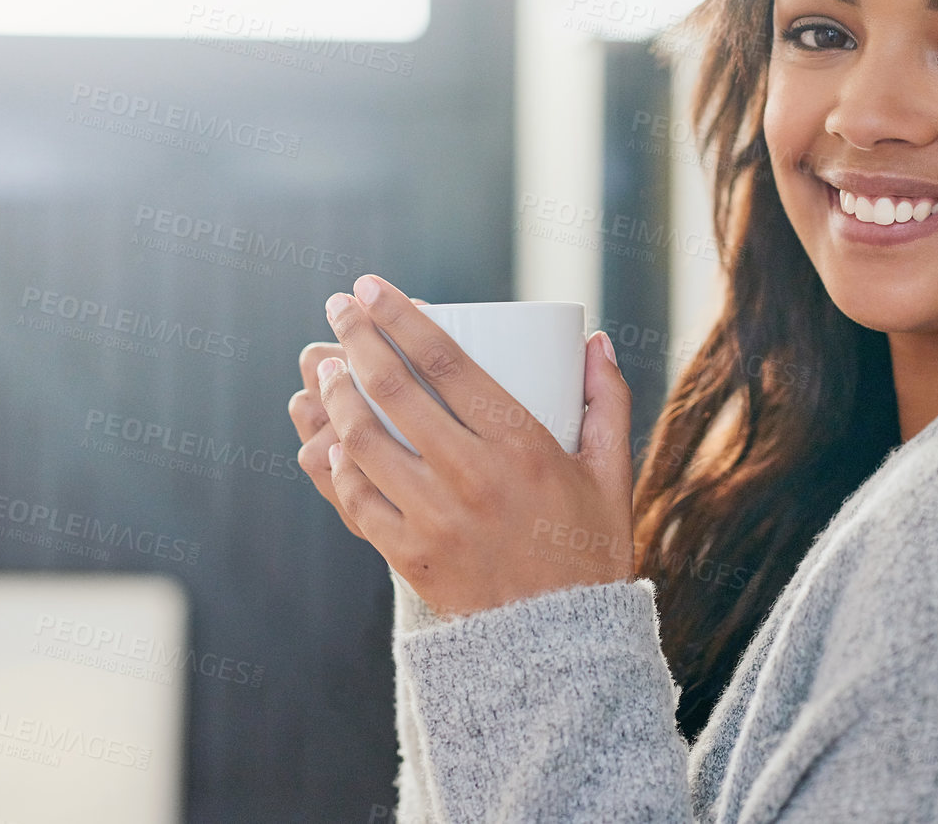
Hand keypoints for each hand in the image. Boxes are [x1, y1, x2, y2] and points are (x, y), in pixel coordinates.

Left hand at [307, 274, 635, 617]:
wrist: (563, 649)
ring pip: (363, 441)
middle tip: (336, 309)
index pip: (446, 362)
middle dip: (355, 339)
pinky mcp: (409, 556)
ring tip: (326, 369)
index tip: (371, 287)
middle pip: (393, 391)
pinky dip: (334, 465)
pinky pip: (355, 501)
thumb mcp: (611, 474)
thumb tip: (593, 340)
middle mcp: (471, 476)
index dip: (401, 317)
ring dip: (335, 397)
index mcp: (522, 444)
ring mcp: (434, 518)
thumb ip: (606, 402)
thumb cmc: (590, 553)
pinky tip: (328, 441)